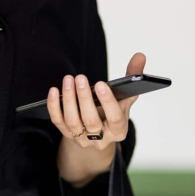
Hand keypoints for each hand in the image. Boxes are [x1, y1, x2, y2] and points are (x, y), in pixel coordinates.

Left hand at [50, 52, 146, 186]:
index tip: (101, 84)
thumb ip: (134, 77)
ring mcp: (83, 139)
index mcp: (119, 131)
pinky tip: (54, 91)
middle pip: (91, 121)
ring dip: (69, 100)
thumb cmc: (114, 110)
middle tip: (80, 78)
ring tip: (68, 80)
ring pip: (73, 122)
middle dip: (84, 98)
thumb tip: (140, 56)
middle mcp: (101, 139)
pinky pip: (58, 122)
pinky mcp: (67, 135)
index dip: (108, 102)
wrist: (99, 130)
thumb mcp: (126, 97)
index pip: (115, 119)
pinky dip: (54, 106)